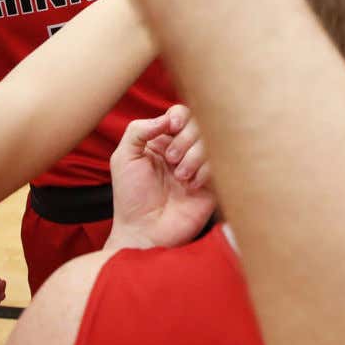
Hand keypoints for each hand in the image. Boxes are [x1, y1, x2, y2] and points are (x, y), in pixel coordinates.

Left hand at [106, 105, 214, 251]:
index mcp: (162, 140)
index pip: (181, 114)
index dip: (180, 117)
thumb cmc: (131, 197)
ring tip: (180, 177)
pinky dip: (205, 172)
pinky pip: (220, 164)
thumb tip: (167, 118)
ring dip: (195, 156)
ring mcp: (199, 166)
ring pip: (213, 142)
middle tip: (171, 160)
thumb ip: (138, 130)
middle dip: (185, 139)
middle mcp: (184, 150)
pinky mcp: (213, 183)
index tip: (172, 127)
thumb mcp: (123, 158)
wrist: (145, 231)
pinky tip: (192, 187)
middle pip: (200, 124)